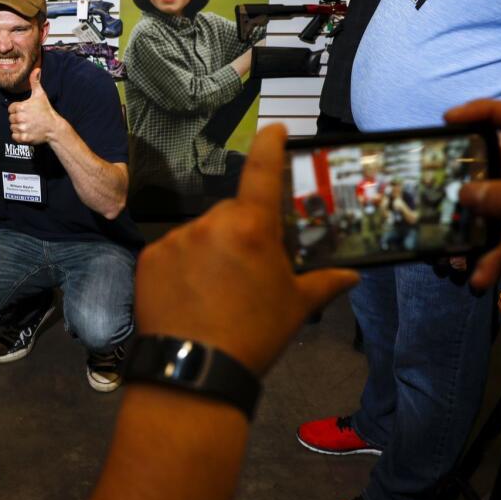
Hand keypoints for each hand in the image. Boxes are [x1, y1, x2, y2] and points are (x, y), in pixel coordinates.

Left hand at [7, 68, 60, 144]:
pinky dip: (18, 136)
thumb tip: (36, 69)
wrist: (54, 127)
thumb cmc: (46, 110)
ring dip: (18, 127)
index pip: (11, 109)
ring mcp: (22, 128)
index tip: (25, 111)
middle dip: (17, 118)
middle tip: (28, 118)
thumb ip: (35, 81)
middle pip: (11, 118)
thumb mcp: (40, 94)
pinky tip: (27, 131)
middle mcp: (20, 118)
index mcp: (21, 107)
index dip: (17, 109)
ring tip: (28, 125)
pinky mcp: (24, 138)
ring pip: (12, 127)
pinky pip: (14, 136)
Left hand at [133, 125, 358, 374]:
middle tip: (249, 268)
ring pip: (200, 233)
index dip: (271, 146)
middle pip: (231, 214)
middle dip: (242, 232)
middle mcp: (210, 224)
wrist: (193, 370)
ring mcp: (175, 240)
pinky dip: (182, 266)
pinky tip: (190, 296)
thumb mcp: (296, 307)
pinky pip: (172, 252)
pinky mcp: (149, 258)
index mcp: (251, 228)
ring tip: (217, 291)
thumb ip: (325, 282)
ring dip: (210, 250)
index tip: (275, 130)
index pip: (263, 172)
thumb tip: (352, 275)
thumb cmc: (253, 336)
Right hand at [446, 99, 500, 288]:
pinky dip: (488, 258)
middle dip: (464, 180)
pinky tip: (480, 276)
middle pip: (493, 165)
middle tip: (436, 188)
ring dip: (471, 227)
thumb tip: (466, 192)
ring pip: (490, 207)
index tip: (447, 120)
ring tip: (449, 239)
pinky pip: (500, 240)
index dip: (483, 112)